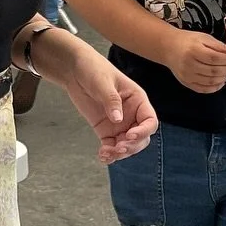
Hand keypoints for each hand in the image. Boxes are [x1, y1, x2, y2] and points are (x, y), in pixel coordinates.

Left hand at [60, 44, 158, 161]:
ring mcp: (120, 124)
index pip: (149, 121)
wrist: (75, 70)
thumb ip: (111, 100)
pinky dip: (108, 154)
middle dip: (132, 146)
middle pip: (141, 138)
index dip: (143, 131)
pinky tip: (102, 156)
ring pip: (127, 145)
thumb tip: (118, 119)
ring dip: (120, 153)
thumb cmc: (93, 69)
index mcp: (138, 100)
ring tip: (106, 153)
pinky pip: (111, 146)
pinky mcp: (106, 130)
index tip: (129, 135)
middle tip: (118, 148)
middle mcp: (132, 114)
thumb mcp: (102, 83)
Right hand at [165, 30, 225, 93]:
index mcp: (193, 50)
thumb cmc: (188, 40)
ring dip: (224, 78)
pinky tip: (222, 81)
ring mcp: (187, 76)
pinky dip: (215, 87)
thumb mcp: (203, 37)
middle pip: (214, 71)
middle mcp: (189, 65)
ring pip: (210, 82)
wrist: (169, 48)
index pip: (215, 58)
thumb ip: (218, 46)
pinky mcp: (186, 83)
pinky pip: (204, 89)